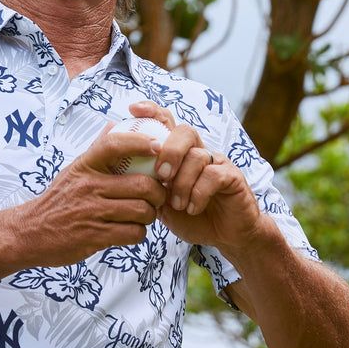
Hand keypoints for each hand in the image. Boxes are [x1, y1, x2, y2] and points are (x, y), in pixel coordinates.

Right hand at [13, 121, 168, 266]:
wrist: (30, 232)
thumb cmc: (58, 199)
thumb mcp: (73, 170)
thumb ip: (97, 149)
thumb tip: (114, 124)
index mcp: (85, 166)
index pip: (114, 144)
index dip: (140, 143)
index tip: (157, 147)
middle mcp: (88, 186)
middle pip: (142, 185)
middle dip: (157, 194)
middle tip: (156, 198)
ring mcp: (91, 212)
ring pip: (141, 211)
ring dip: (148, 216)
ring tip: (142, 216)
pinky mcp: (94, 236)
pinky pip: (132, 233)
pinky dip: (137, 233)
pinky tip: (129, 231)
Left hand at [127, 101, 264, 252]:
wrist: (222, 237)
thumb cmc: (188, 216)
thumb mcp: (158, 201)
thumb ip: (144, 184)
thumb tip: (116, 167)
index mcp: (178, 153)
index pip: (166, 121)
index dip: (151, 111)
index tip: (133, 109)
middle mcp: (198, 152)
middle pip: (185, 131)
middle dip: (169, 151)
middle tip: (161, 176)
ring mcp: (216, 162)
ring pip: (197, 155)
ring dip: (182, 183)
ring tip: (177, 205)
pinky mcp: (232, 176)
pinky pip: (214, 174)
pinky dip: (199, 193)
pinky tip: (192, 208)